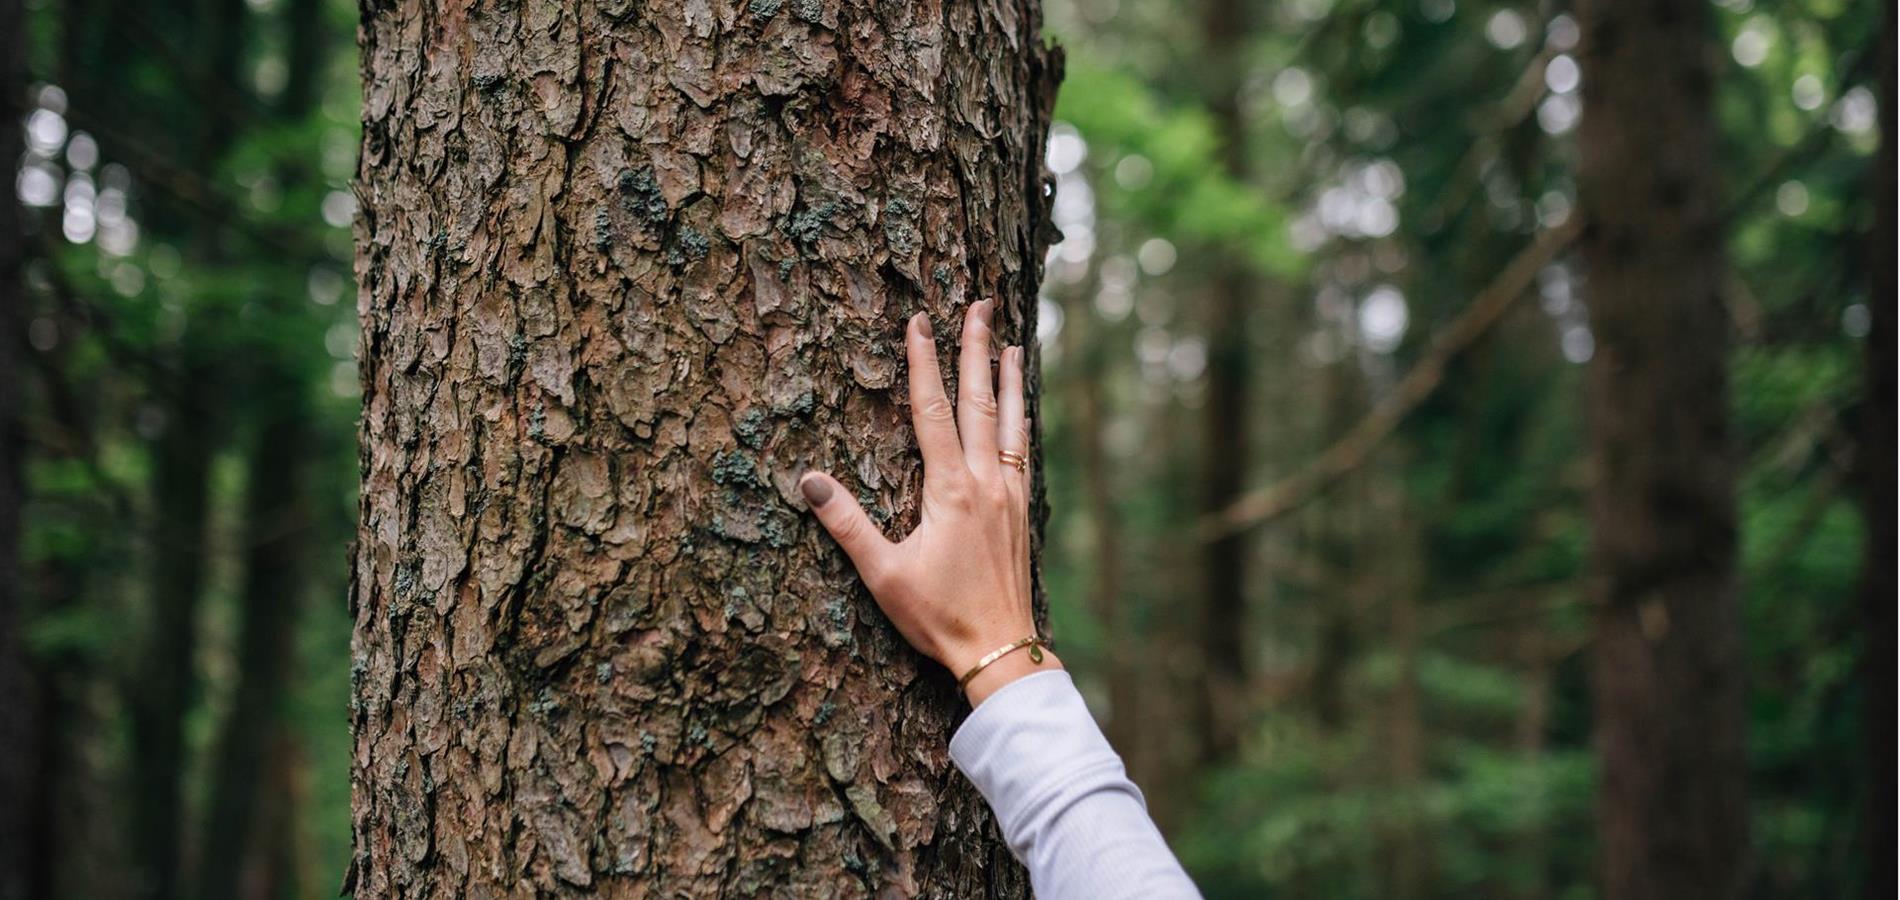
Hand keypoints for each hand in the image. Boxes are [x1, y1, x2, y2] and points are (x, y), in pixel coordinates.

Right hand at [799, 299, 1059, 705]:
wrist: (1000, 651)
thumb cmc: (939, 617)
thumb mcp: (883, 574)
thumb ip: (846, 525)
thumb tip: (807, 481)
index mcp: (950, 490)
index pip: (933, 411)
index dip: (924, 362)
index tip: (919, 321)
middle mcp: (985, 483)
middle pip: (979, 401)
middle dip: (977, 349)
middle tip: (981, 304)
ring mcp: (1009, 496)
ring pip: (1009, 422)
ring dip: (1009, 379)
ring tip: (1012, 343)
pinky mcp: (1022, 513)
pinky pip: (1021, 452)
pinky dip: (1020, 422)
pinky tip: (1020, 413)